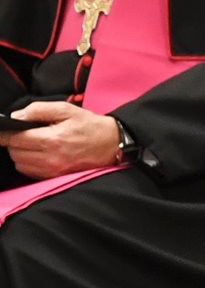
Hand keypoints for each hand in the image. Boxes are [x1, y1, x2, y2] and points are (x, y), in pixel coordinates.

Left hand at [0, 102, 119, 178]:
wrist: (112, 144)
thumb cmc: (89, 125)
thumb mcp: (67, 110)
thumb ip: (39, 109)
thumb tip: (16, 116)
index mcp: (52, 139)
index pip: (15, 138)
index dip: (6, 132)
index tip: (4, 128)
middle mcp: (50, 158)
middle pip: (15, 152)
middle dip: (15, 141)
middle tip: (25, 132)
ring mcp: (51, 171)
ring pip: (19, 163)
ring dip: (20, 153)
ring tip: (33, 143)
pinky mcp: (53, 177)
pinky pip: (28, 171)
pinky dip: (28, 162)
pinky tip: (39, 153)